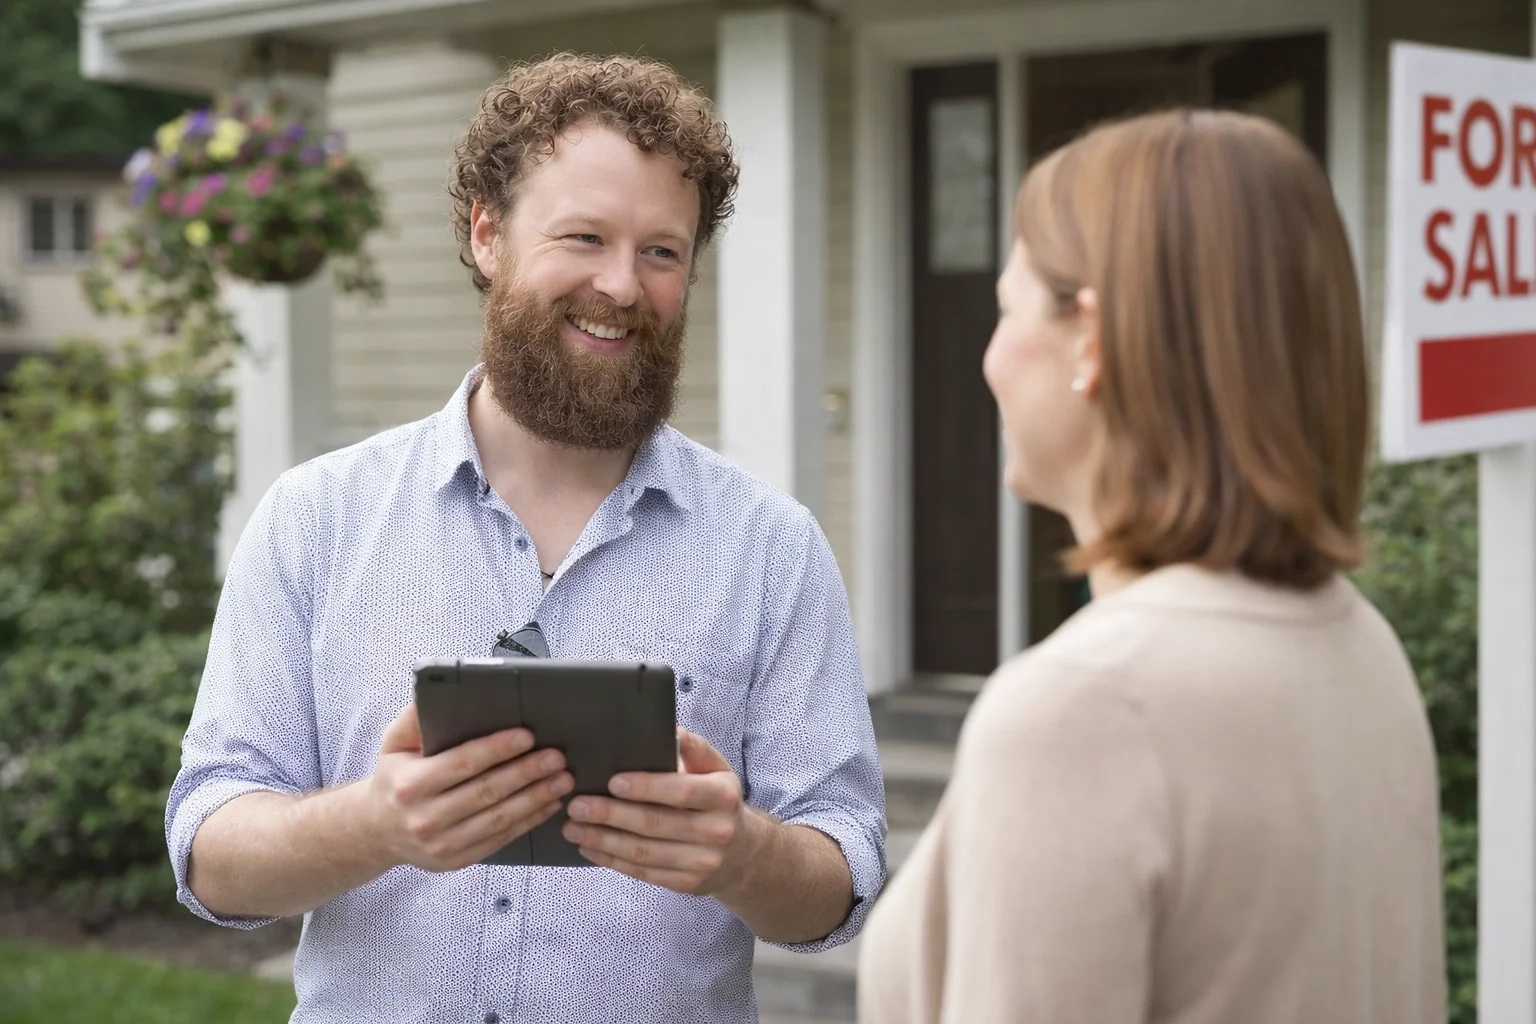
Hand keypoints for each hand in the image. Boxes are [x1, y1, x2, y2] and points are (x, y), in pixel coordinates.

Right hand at [363, 702, 573, 871]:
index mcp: (411, 784)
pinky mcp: (457, 860)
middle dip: (527, 772)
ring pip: (499, 819)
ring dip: (536, 798)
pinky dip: (529, 821)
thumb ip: (414, 718)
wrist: (377, 831)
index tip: (527, 736)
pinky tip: (549, 804)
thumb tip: (434, 691)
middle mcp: (425, 817)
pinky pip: (500, 840)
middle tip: (556, 757)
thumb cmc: (394, 778)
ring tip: (562, 780)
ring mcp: (442, 844)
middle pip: (487, 792)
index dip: (497, 749)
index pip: (462, 763)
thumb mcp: (394, 744)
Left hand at [562, 729, 762, 895]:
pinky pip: (644, 873)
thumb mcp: (716, 769)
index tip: (612, 782)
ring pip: (644, 853)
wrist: (743, 853)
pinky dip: (613, 861)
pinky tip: (590, 848)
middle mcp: (716, 831)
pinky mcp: (687, 884)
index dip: (646, 787)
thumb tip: (668, 730)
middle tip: (578, 805)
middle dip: (611, 815)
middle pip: (655, 824)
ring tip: (573, 828)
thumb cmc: (718, 800)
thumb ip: (693, 748)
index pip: (681, 791)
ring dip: (604, 840)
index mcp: (722, 796)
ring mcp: (702, 862)